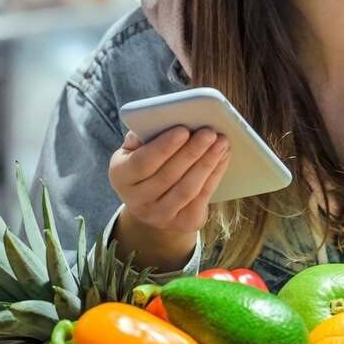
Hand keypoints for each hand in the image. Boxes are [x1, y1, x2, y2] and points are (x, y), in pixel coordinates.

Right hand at [109, 126, 230, 237]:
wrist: (152, 203)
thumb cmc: (146, 164)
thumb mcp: (135, 150)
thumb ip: (144, 135)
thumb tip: (165, 120)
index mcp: (120, 176)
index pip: (141, 162)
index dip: (163, 147)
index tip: (183, 129)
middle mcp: (136, 201)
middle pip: (168, 175)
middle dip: (192, 152)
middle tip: (209, 132)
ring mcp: (159, 216)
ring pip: (187, 188)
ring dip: (207, 163)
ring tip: (221, 142)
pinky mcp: (182, 222)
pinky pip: (202, 197)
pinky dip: (215, 174)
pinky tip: (223, 156)